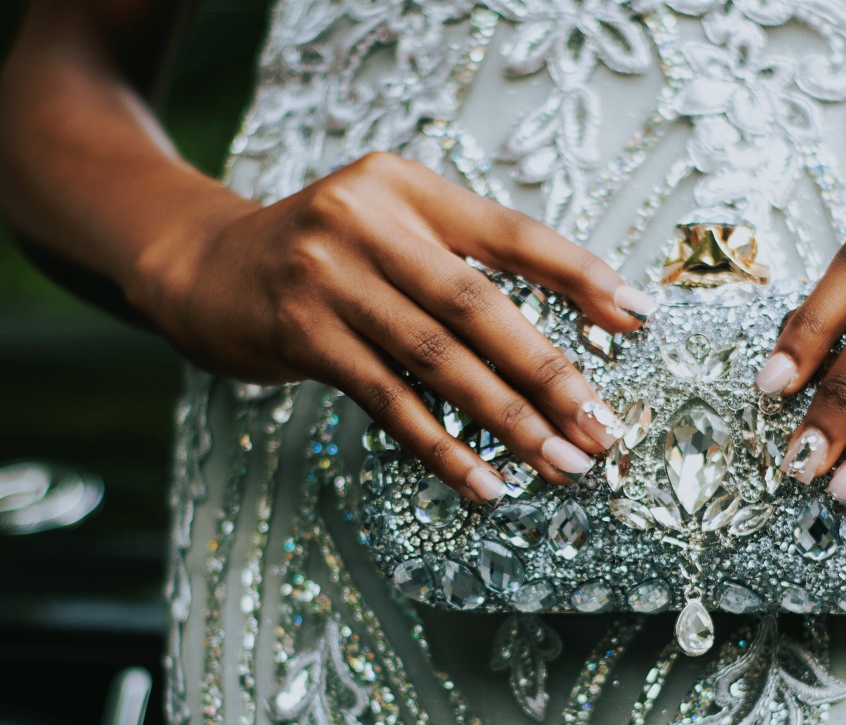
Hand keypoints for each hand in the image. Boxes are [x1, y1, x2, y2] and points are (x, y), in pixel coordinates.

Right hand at [132, 152, 658, 502]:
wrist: (205, 267)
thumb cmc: (330, 256)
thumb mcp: (394, 231)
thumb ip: (470, 263)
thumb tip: (584, 324)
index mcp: (408, 187)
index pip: (513, 233)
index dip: (581, 276)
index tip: (640, 319)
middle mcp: (367, 221)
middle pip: (480, 306)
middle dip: (551, 373)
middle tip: (603, 428)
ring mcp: (328, 277)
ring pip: (438, 360)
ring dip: (509, 420)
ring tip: (561, 464)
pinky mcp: (299, 333)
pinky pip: (388, 402)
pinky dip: (442, 447)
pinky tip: (485, 481)